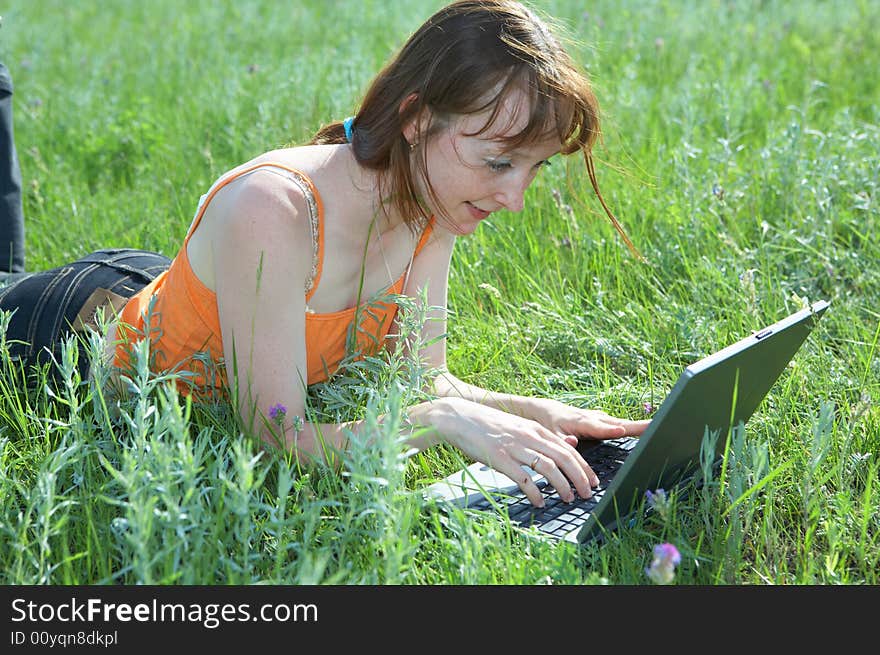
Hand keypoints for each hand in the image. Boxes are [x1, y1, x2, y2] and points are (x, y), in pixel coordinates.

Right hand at [430, 397, 599, 507]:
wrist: (459, 417)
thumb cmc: (488, 424)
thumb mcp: (519, 427)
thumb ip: (540, 437)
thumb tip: (567, 446)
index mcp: (535, 429)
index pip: (569, 448)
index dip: (584, 467)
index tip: (592, 481)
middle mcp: (529, 436)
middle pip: (564, 458)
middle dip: (580, 478)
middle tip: (586, 494)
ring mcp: (514, 447)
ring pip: (548, 468)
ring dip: (562, 486)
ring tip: (567, 499)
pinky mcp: (499, 458)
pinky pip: (523, 478)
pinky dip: (535, 492)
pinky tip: (539, 502)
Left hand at [523, 397, 650, 446]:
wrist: (545, 409)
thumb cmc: (548, 424)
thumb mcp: (550, 434)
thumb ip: (561, 440)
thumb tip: (572, 444)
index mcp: (581, 422)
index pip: (598, 427)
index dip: (610, 430)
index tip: (623, 431)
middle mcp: (593, 417)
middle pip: (618, 423)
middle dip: (636, 425)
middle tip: (657, 427)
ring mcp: (599, 418)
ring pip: (622, 422)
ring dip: (639, 425)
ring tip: (659, 429)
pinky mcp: (603, 420)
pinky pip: (620, 424)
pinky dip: (634, 427)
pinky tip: (647, 431)